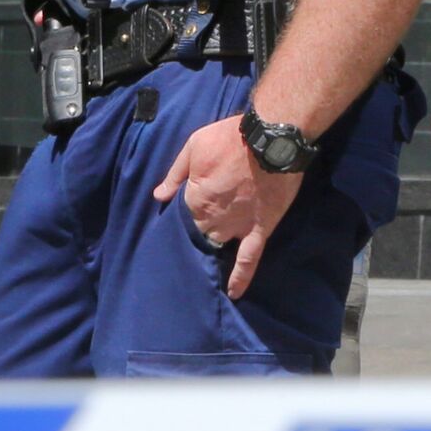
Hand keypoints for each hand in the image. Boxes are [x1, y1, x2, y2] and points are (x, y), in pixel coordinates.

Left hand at [153, 113, 305, 299]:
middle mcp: (213, 218)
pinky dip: (241, 277)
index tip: (172, 226)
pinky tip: (234, 292)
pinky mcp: (260, 230)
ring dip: (210, 255)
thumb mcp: (194, 147)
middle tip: (184, 250)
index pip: (180, 216)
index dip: (178, 219)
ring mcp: (237, 226)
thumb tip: (159, 196)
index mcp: (195, 198)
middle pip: (198, 234)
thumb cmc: (229, 138)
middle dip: (192, 238)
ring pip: (219, 246)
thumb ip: (175, 174)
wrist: (272, 139)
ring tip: (200, 271)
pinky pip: (249, 258)